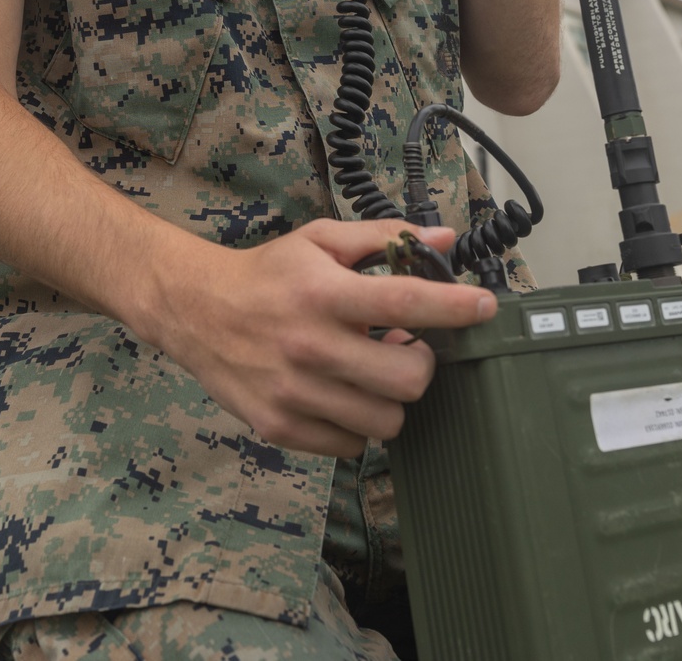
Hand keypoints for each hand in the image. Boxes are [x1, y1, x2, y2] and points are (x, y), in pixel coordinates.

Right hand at [154, 218, 495, 457]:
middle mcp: (311, 346)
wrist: (196, 310)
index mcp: (325, 294)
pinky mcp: (281, 427)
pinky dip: (357, 423)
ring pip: (386, 421)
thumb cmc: (268, 274)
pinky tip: (340, 394)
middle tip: (405, 348)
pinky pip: (351, 444)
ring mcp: (295, 394)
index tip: (485, 306)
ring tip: (369, 372)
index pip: (407, 303)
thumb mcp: (320, 240)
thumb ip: (382, 238)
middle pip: (409, 381)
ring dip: (389, 398)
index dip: (456, 307)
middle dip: (420, 365)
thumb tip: (443, 240)